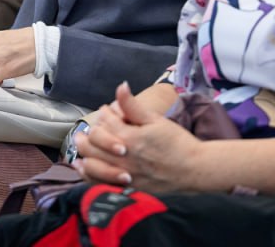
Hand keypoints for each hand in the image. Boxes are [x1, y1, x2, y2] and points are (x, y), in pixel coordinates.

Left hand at [75, 82, 201, 192]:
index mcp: (131, 138)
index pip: (106, 122)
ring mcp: (125, 174)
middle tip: (84, 131)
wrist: (194, 169)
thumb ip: (133, 106)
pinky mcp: (128, 187)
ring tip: (80, 147)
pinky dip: (90, 175)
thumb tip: (121, 86)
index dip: (104, 113)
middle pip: (93, 144)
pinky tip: (85, 168)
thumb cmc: (177, 143)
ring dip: (84, 154)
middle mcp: (124, 157)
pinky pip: (101, 183)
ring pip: (93, 164)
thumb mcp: (156, 120)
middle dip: (86, 134)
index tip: (107, 111)